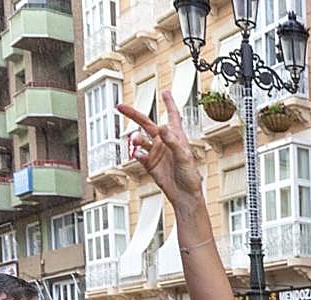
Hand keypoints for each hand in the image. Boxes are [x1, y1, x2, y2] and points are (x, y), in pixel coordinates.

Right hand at [117, 91, 202, 210]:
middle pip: (146, 123)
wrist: (185, 195)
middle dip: (133, 115)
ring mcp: (156, 152)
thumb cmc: (190, 176)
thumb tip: (162, 127)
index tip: (165, 92)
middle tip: (120, 107)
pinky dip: (136, 154)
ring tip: (135, 140)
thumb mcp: (184, 157)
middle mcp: (164, 142)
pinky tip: (138, 155)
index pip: (172, 116)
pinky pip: (138, 155)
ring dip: (135, 138)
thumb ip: (173, 142)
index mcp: (176, 137)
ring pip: (140, 139)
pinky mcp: (150, 164)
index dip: (169, 103)